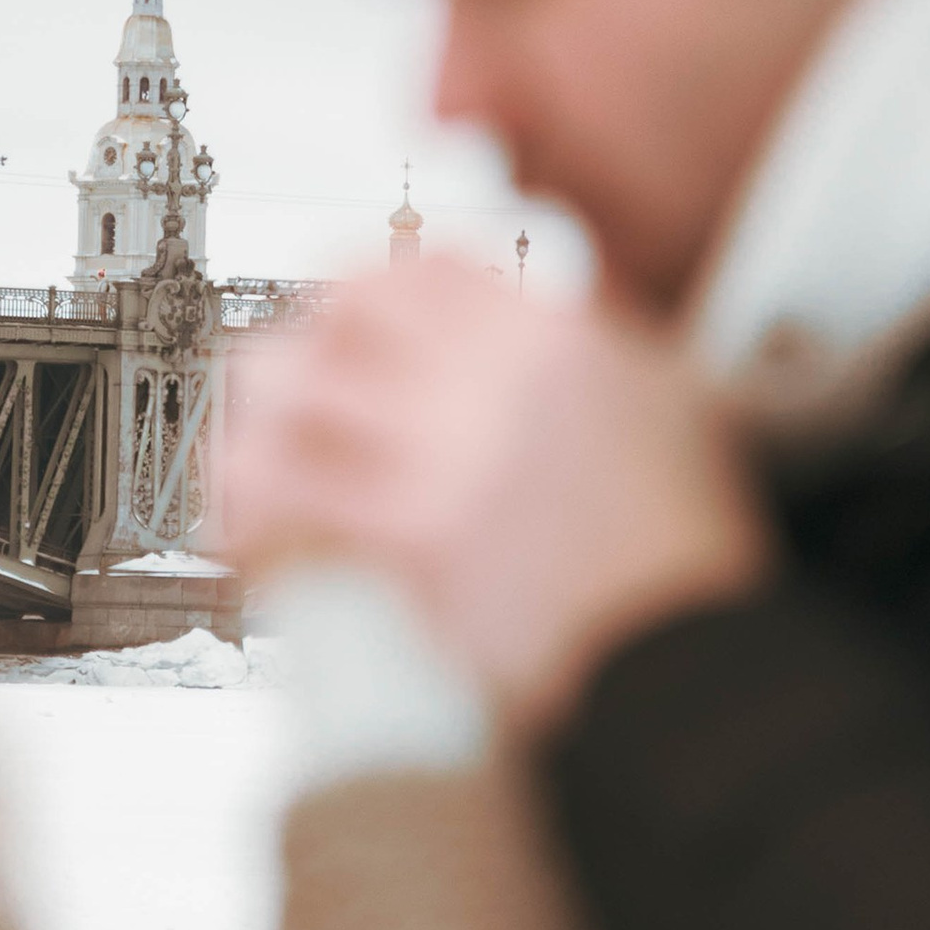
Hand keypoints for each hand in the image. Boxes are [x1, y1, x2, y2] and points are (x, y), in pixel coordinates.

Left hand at [220, 258, 771, 729]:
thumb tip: (559, 305)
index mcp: (553, 336)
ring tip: (237, 468)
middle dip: (288, 358)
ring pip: (295, 403)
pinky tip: (241, 541)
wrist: (693, 658)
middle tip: (267, 397)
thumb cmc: (687, 546)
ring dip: (251, 434)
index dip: (356, 289)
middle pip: (338, 327)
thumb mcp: (671, 401)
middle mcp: (491, 377)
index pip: (419, 272)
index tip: (330, 318)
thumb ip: (602, 341)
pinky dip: (250, 517)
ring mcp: (447, 453)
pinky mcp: (413, 537)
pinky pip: (292, 502)